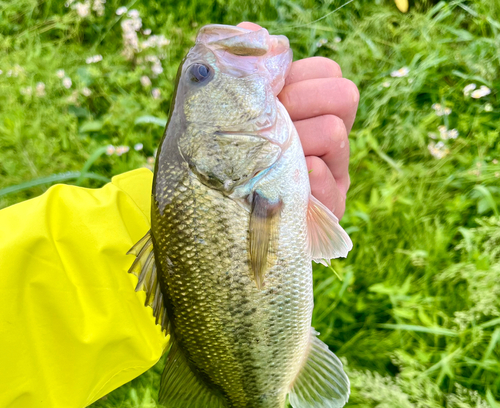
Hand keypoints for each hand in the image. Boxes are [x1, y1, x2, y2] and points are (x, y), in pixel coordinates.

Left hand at [238, 22, 358, 219]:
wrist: (220, 216)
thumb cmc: (224, 160)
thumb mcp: (229, 111)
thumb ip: (245, 71)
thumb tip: (254, 32)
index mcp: (309, 110)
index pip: (329, 72)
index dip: (298, 79)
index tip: (269, 99)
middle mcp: (329, 137)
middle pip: (344, 94)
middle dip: (300, 105)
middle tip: (270, 130)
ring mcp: (335, 171)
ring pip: (333, 132)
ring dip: (292, 145)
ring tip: (268, 165)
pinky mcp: (333, 204)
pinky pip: (324, 178)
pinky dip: (296, 179)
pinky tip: (276, 190)